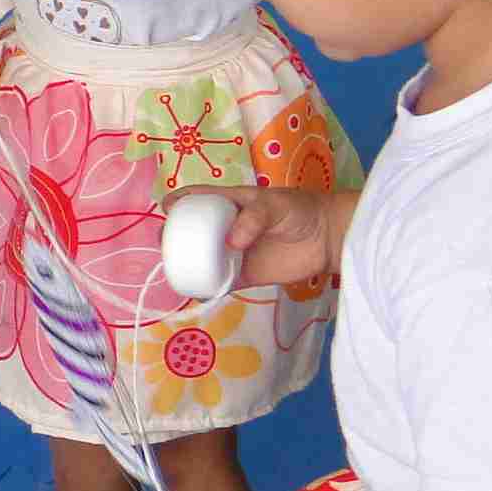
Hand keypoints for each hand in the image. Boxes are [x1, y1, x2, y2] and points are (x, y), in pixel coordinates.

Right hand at [171, 185, 342, 288]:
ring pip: (200, 258)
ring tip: (172, 268)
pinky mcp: (243, 275)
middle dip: (172, 236)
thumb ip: (253, 218)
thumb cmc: (299, 210)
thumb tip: (231, 244)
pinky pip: (218, 283)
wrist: (327, 238)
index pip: (197, 199)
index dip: (178, 201)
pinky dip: (205, 288)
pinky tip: (193, 291)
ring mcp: (232, 253)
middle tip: (164, 243)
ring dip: (184, 264)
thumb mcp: (274, 203)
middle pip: (191, 232)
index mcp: (228, 204)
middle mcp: (224, 229)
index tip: (167, 209)